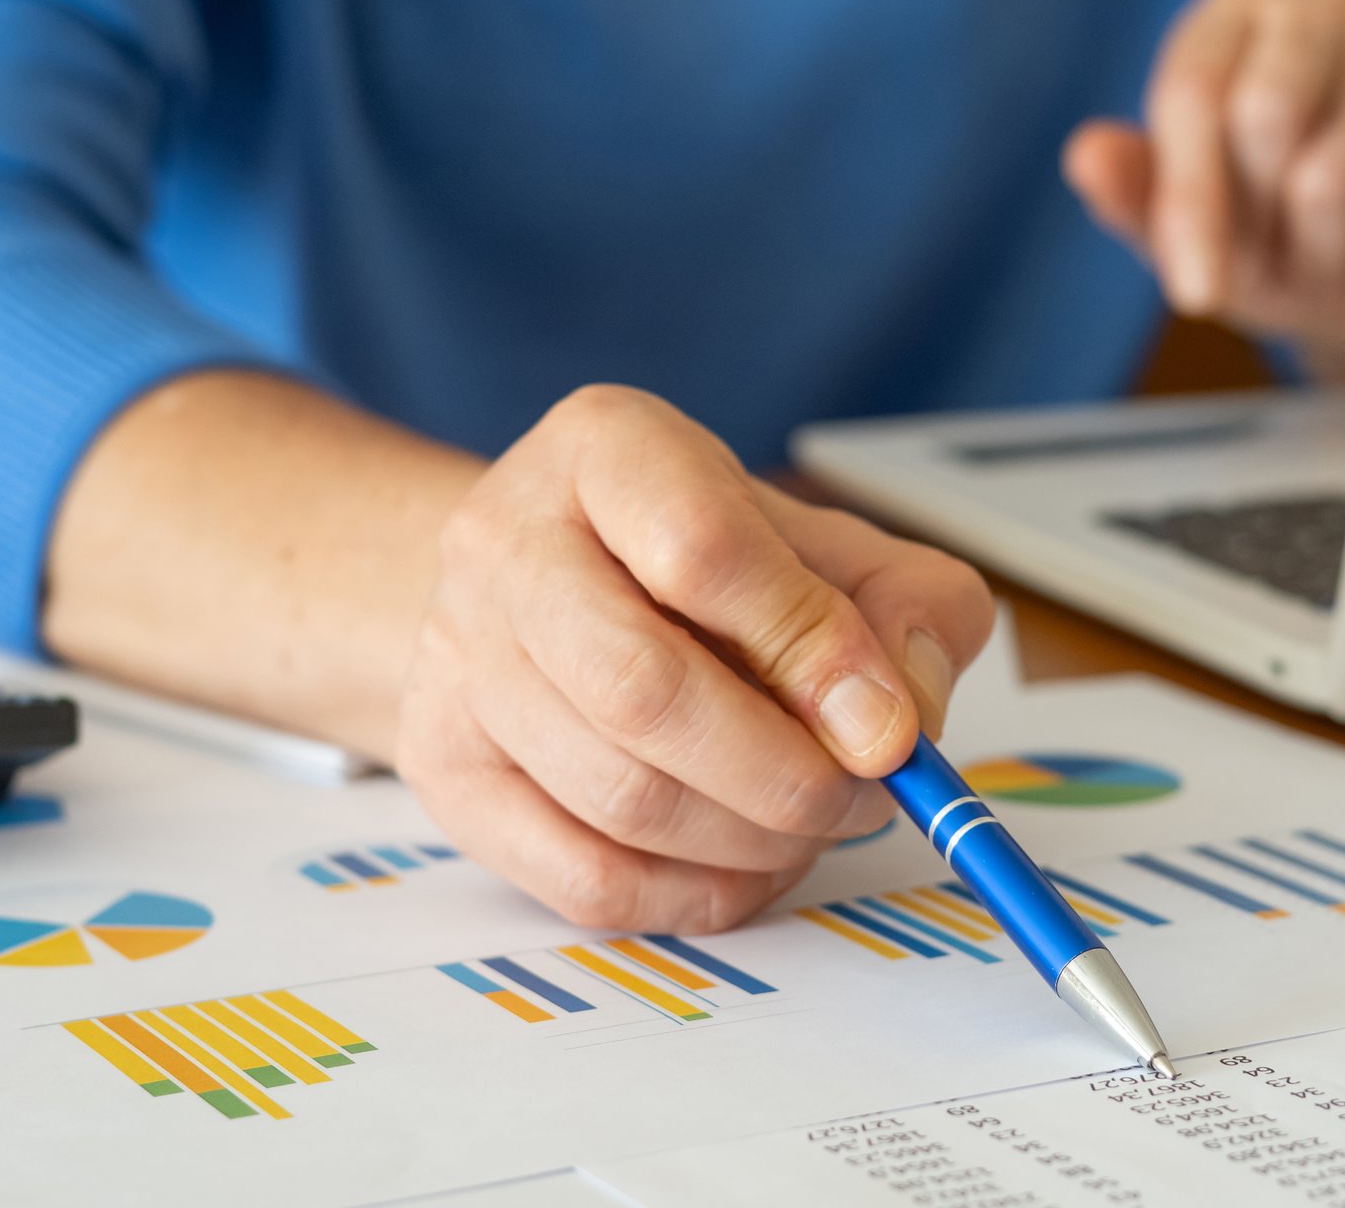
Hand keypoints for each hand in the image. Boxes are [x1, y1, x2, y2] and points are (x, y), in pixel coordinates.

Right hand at [395, 385, 993, 932]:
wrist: (538, 585)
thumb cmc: (698, 564)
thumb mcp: (821, 543)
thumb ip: (903, 604)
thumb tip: (902, 718)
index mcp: (605, 449)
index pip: (700, 548)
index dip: (810, 649)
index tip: (887, 726)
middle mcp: (504, 540)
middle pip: (642, 690)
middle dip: (783, 774)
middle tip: (861, 798)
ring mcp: (455, 657)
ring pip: (618, 797)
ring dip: (749, 840)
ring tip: (808, 824)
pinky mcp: (441, 766)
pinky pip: (581, 877)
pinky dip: (689, 895)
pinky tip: (739, 864)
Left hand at [1064, 0, 1344, 374]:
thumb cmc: (1265, 228)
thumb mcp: (1188, 222)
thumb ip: (1133, 192)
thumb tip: (1086, 157)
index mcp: (1229, 16)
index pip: (1193, 95)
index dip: (1190, 202)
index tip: (1196, 294)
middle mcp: (1315, 4)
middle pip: (1267, 112)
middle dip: (1263, 214)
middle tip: (1277, 249)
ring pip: (1338, 170)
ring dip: (1322, 245)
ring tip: (1327, 246)